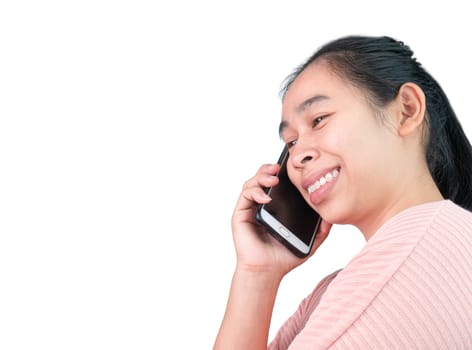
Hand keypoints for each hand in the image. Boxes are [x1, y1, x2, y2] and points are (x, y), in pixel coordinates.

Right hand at [231, 163, 331, 278]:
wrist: (268, 272)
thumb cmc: (285, 257)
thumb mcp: (311, 242)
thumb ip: (322, 229)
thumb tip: (332, 216)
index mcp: (276, 207)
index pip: (277, 182)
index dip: (282, 172)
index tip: (292, 167)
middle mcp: (261, 205)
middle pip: (262, 177)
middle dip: (269, 169)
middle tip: (279, 167)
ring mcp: (250, 209)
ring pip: (252, 183)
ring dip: (261, 177)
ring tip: (274, 180)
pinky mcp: (240, 215)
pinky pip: (245, 196)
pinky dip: (254, 192)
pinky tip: (265, 198)